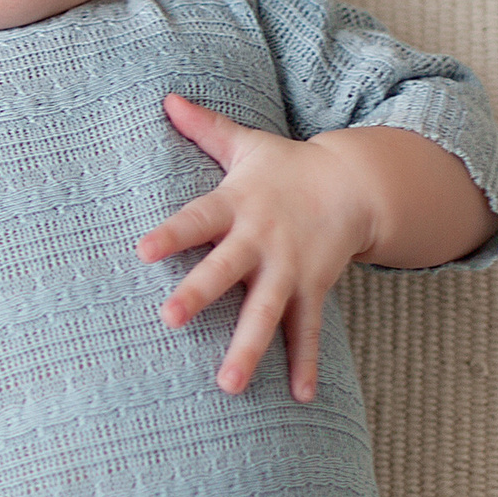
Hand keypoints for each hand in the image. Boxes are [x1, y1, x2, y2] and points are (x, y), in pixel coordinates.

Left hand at [135, 94, 375, 401]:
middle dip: (199, 294)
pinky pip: (308, 332)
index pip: (197, 219)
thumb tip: (165, 98)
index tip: (140, 251)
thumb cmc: (286, 167)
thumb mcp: (246, 145)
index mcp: (237, 205)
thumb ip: (204, 127)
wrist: (357, 184)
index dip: (170, 234)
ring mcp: (289, 270)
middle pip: (226, 270)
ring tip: (226, 385)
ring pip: (267, 313)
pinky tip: (302, 398)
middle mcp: (262, 241)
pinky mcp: (313, 290)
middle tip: (168, 319)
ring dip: (248, 349)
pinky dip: (307, 364)